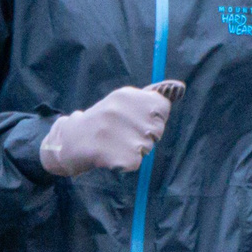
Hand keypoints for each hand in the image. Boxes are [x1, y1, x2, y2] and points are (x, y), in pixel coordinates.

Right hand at [40, 81, 184, 176]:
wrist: (70, 142)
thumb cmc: (103, 121)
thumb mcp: (124, 102)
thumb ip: (152, 97)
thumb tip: (180, 87)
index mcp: (126, 95)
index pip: (162, 107)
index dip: (153, 118)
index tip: (137, 120)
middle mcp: (123, 111)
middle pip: (157, 130)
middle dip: (145, 136)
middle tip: (121, 134)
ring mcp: (119, 133)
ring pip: (147, 148)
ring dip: (135, 150)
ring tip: (114, 144)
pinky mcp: (117, 155)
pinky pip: (136, 163)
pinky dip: (125, 163)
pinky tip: (110, 155)